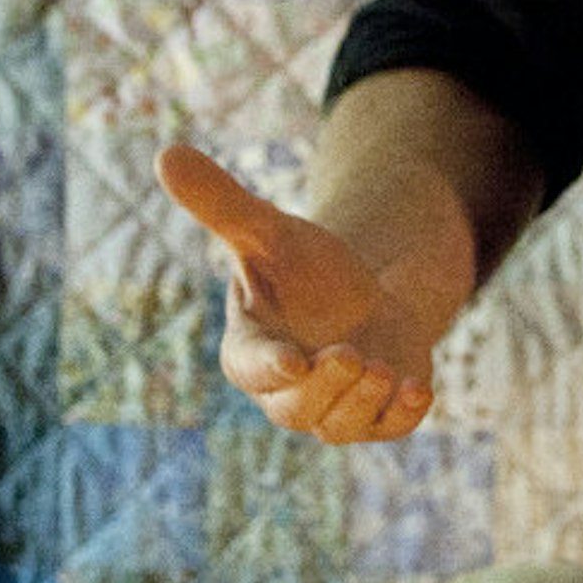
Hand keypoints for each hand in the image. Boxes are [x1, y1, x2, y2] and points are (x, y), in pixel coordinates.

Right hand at [157, 143, 442, 440]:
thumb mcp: (268, 230)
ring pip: (340, 426)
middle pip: (297, 410)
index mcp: (250, 350)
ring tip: (382, 366)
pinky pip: (389, 428)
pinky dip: (404, 414)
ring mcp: (334, 408)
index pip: (251, 369)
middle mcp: (287, 391)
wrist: (359, 295)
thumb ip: (221, 204)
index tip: (291, 360)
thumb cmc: (301, 265)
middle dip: (326, 386)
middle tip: (352, 355)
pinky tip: (418, 389)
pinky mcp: (379, 414)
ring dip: (364, 400)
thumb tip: (164, 153)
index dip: (270, 369)